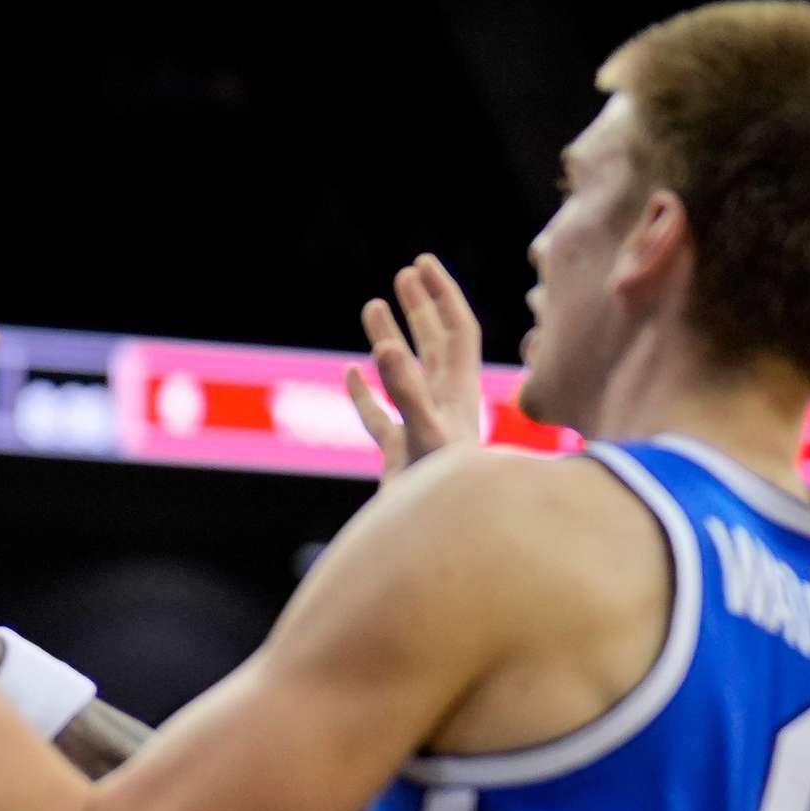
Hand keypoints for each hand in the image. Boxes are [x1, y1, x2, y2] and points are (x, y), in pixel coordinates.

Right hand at [343, 254, 487, 473]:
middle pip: (436, 343)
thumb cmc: (445, 494)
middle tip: (404, 273)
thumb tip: (388, 346)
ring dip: (390, 337)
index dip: (442, 295)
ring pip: (406, 373)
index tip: (421, 265)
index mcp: (459, 394)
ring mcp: (422, 428)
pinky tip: (350, 374)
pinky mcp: (401, 454)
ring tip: (371, 305)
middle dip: (421, 306)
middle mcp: (445, 405)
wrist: (446, 546)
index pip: (457, 331)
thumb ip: (407, 391)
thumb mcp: (426, 435)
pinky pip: (379, 416)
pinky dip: (364, 392)